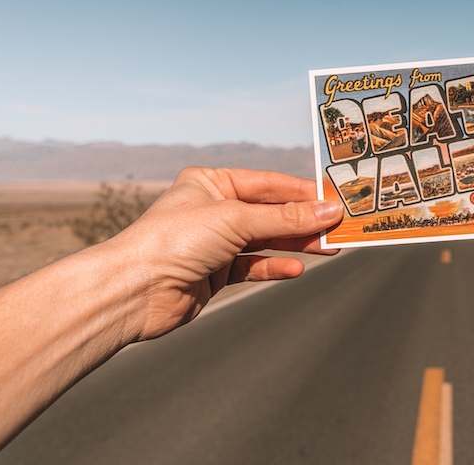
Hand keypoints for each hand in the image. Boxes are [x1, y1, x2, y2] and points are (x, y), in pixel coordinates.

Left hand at [105, 167, 343, 340]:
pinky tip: (296, 269)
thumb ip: (285, 219)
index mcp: (211, 182)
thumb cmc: (174, 240)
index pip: (268, 184)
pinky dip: (275, 267)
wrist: (133, 291)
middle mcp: (213, 209)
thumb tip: (329, 211)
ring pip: (266, 240)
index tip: (336, 199)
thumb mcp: (236, 219)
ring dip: (297, 245)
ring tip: (330, 249)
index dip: (303, 191)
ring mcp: (214, 242)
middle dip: (305, 221)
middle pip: (270, 213)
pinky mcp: (215, 273)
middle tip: (340, 227)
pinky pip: (253, 266)